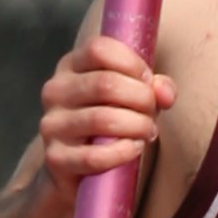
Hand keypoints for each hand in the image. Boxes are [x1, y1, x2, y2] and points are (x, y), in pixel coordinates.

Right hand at [38, 35, 177, 190]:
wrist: (81, 168)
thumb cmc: (111, 120)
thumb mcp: (133, 96)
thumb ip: (154, 87)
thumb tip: (165, 93)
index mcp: (71, 66)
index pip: (99, 49)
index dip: (133, 64)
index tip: (148, 81)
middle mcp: (55, 91)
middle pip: (105, 84)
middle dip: (141, 98)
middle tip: (152, 112)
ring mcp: (52, 124)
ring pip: (102, 119)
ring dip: (137, 126)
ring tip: (148, 132)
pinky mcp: (56, 158)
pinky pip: (94, 156)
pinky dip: (123, 152)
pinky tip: (135, 149)